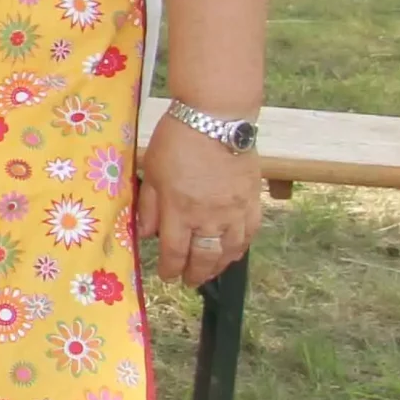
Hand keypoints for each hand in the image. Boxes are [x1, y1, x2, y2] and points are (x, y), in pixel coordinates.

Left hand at [137, 115, 262, 285]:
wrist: (217, 118)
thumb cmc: (177, 141)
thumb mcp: (152, 171)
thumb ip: (150, 206)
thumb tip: (146, 234)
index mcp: (179, 210)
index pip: (174, 251)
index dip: (170, 268)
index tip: (166, 276)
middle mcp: (209, 217)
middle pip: (203, 257)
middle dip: (194, 274)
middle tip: (188, 282)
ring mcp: (235, 210)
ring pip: (229, 250)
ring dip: (218, 266)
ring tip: (210, 272)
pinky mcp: (253, 200)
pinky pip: (250, 233)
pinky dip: (241, 248)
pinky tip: (234, 253)